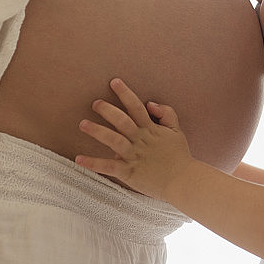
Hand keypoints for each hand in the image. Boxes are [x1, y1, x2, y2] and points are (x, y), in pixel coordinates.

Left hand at [76, 78, 193, 201]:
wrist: (183, 181)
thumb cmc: (179, 156)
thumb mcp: (177, 130)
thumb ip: (166, 113)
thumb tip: (150, 103)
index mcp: (151, 129)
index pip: (136, 107)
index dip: (125, 94)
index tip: (114, 82)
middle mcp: (140, 140)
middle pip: (122, 121)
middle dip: (108, 110)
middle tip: (95, 103)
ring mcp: (134, 156)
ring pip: (114, 140)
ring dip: (98, 131)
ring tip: (83, 124)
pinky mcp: (129, 172)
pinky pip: (109, 166)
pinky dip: (94, 163)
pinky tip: (79, 159)